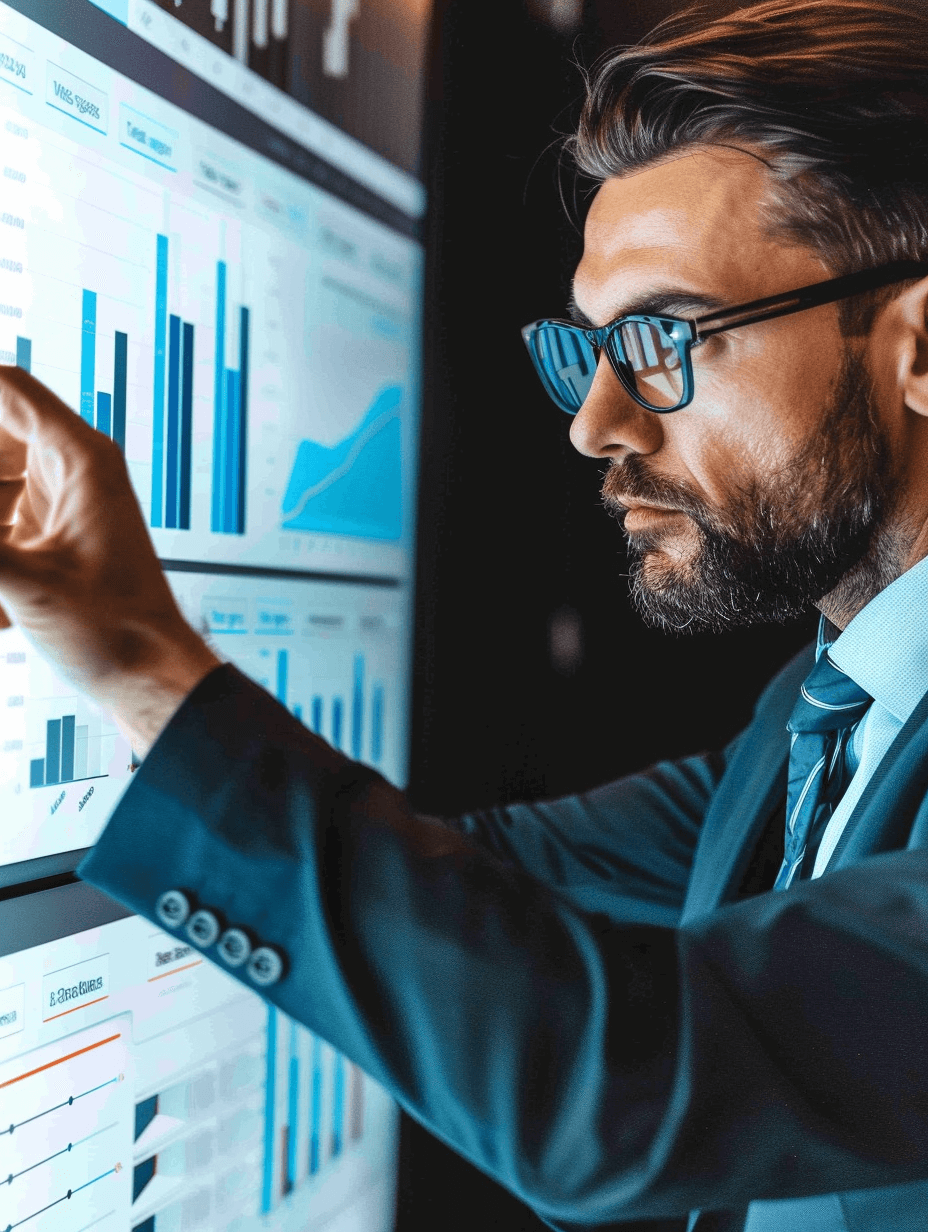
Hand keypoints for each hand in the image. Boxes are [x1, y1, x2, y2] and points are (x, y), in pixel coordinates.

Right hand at [0, 367, 220, 755]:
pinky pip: (4, 507)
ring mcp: (67, 497)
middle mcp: (78, 466)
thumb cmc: (110, 632)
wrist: (151, 677)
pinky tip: (3, 598)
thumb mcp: (19, 581)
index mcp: (81, 458)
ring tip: (11, 556)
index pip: (4, 387)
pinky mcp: (56, 528)